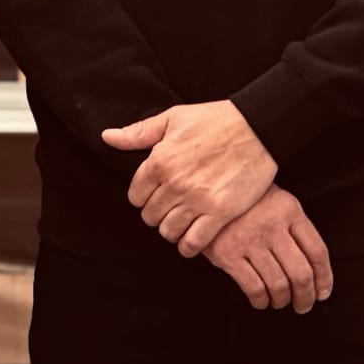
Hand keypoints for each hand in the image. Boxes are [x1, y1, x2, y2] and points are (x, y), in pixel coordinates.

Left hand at [101, 100, 276, 256]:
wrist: (256, 127)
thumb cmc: (215, 119)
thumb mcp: (173, 118)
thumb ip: (138, 133)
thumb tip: (107, 137)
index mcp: (159, 160)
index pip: (135, 196)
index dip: (143, 197)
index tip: (154, 194)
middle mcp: (174, 183)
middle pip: (150, 216)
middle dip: (157, 213)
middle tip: (169, 208)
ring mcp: (197, 200)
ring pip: (168, 232)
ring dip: (172, 229)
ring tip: (181, 221)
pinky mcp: (220, 213)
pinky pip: (193, 243)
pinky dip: (188, 245)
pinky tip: (192, 238)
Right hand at [204, 187, 332, 312]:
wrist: (206, 188)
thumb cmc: (246, 199)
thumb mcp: (276, 200)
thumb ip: (295, 227)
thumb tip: (314, 270)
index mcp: (289, 210)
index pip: (317, 251)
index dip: (324, 278)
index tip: (323, 292)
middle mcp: (271, 225)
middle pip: (301, 273)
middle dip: (305, 297)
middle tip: (303, 305)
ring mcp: (249, 239)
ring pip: (278, 284)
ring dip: (282, 300)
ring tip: (280, 301)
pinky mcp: (227, 253)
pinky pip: (253, 287)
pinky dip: (261, 300)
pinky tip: (261, 300)